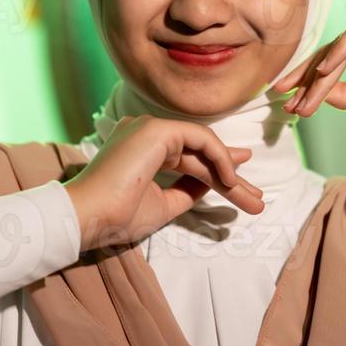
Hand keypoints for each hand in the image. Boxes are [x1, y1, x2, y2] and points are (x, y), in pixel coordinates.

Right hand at [64, 115, 261, 250]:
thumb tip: (213, 183)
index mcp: (142, 147)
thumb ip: (186, 190)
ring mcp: (150, 128)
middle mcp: (145, 132)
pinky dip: (219, 157)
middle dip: (229, 178)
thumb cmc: (116, 216)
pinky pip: (200, 138)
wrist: (89, 217)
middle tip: (256, 199)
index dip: (216, 171)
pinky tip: (231, 180)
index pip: (187, 156)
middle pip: (198, 154)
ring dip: (230, 174)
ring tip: (253, 200)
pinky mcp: (157, 130)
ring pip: (203, 147)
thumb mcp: (161, 204)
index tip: (240, 186)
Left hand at [272, 3, 345, 118]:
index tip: (290, 103)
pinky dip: (341, 51)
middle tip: (282, 94)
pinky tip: (325, 71)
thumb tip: (319, 95)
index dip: (309, 80)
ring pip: (342, 45)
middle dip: (305, 75)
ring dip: (320, 73)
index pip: (333, 60)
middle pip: (331, 50)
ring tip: (303, 96)